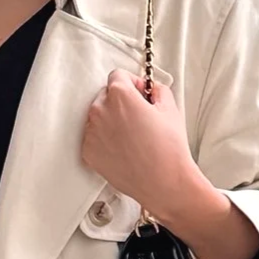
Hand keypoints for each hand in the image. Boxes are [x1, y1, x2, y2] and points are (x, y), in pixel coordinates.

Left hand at [80, 70, 211, 230]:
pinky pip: (94, 137)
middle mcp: (99, 111)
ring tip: (133, 136)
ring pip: (98, 117)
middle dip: (121, 101)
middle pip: (106, 95)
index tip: (140, 94)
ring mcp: (91, 133)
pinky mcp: (88, 153)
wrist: (164, 183)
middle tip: (139, 117)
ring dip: (111, 120)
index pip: (117, 75)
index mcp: (119, 95)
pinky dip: (105, 139)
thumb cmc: (169, 148)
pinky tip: (124, 149)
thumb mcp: (170, 108)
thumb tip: (150, 89)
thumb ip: (157, 89)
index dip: (133, 83)